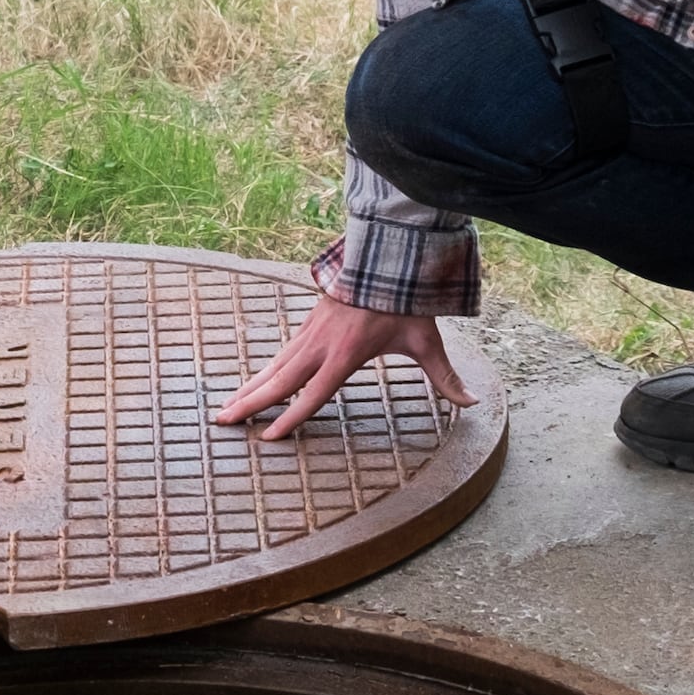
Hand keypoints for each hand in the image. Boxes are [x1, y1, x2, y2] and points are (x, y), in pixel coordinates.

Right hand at [213, 294, 467, 441]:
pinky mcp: (308, 326)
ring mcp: (310, 334)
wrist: (385, 258)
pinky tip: (251, 383)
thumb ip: (445, 376)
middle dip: (250, 402)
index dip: (291, 417)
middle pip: (279, 381)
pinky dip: (261, 372)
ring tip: (224, 408)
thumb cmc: (405, 303)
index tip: (268, 436)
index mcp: (345, 355)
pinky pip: (279, 355)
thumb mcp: (426, 341)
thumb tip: (472, 403)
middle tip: (221, 421)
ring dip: (248, 388)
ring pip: (273, 367)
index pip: (313, 394)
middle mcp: (320, 346)